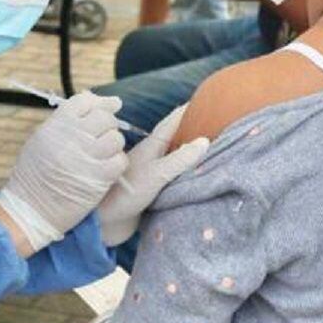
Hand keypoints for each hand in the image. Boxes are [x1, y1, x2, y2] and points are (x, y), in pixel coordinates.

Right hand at [0, 92, 128, 252]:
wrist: (30, 210)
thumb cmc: (35, 174)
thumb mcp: (41, 139)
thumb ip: (66, 121)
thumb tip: (98, 100)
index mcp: (57, 124)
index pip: (85, 101)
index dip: (99, 103)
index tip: (110, 107)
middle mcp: (73, 137)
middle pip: (104, 118)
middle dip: (108, 126)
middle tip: (101, 138)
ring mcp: (87, 156)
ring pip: (116, 138)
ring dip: (113, 146)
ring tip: (102, 155)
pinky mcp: (99, 178)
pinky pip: (120, 161)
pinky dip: (116, 164)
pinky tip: (105, 170)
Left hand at [96, 107, 209, 246]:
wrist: (105, 222)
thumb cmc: (126, 194)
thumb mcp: (156, 174)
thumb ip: (180, 159)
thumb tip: (205, 141)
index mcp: (153, 146)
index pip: (174, 122)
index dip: (190, 111)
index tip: (208, 100)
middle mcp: (154, 156)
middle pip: (178, 138)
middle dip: (195, 130)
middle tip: (217, 123)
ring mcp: (153, 172)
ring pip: (176, 156)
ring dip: (191, 151)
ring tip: (213, 146)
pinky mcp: (152, 189)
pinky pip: (174, 174)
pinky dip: (187, 171)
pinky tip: (198, 174)